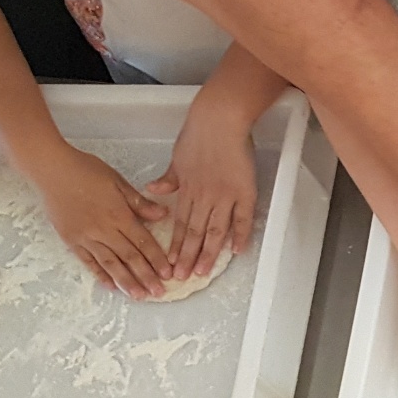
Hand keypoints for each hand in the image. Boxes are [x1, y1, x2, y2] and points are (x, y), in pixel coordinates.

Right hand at [34, 143, 170, 299]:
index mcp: (119, 215)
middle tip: (158, 293)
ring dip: (125, 281)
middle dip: (145, 276)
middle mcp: (104, 230)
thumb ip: (139, 202)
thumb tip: (163, 215)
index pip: (143, 242)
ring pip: (110, 264)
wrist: (50, 170)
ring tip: (138, 296)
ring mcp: (86, 237)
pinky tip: (110, 285)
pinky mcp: (71, 240)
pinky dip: (100, 274)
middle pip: (129, 257)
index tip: (168, 274)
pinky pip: (88, 261)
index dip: (157, 259)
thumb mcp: (117, 181)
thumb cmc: (85, 170)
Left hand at [146, 94, 257, 281]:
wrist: (219, 120)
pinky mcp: (244, 191)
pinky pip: (243, 218)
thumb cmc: (198, 134)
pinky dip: (241, 235)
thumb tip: (153, 191)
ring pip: (215, 230)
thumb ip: (168, 179)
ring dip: (208, 253)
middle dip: (187, 257)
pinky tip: (237, 251)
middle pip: (194, 233)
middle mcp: (204, 197)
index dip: (174, 245)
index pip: (179, 224)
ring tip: (202, 272)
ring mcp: (224, 196)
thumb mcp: (177, 157)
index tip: (169, 263)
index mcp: (187, 189)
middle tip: (182, 277)